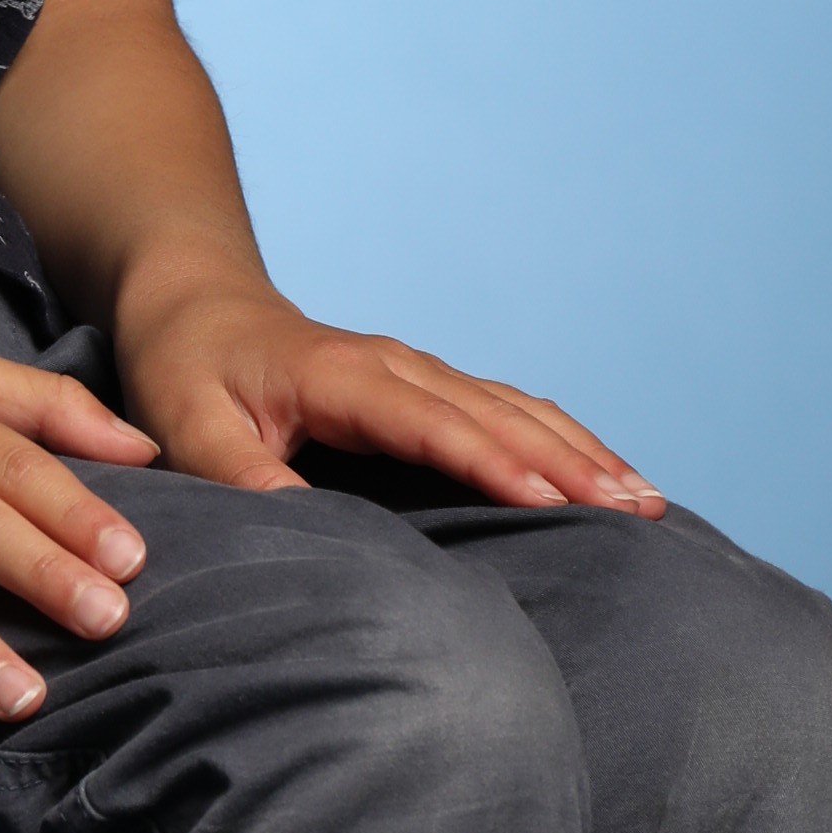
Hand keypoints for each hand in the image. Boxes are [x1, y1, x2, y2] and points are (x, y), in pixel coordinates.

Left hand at [115, 260, 666, 517]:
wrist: (193, 301)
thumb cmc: (185, 368)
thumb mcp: (189, 424)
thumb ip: (241, 475)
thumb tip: (303, 531)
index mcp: (344, 376)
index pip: (433, 423)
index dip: (495, 462)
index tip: (554, 502)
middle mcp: (395, 365)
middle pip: (497, 415)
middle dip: (570, 461)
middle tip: (640, 510)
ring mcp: (417, 371)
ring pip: (514, 408)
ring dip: (580, 450)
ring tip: (646, 500)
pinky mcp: (425, 387)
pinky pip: (505, 410)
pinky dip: (561, 440)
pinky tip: (602, 475)